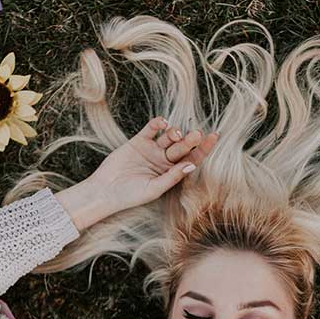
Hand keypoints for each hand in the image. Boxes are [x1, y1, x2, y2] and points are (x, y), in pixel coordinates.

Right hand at [87, 116, 218, 213]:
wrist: (105, 191)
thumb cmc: (131, 195)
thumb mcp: (155, 188)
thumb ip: (173, 176)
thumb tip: (192, 164)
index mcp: (172, 172)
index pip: (192, 158)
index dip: (203, 149)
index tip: (213, 137)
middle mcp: (164, 160)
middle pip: (182, 147)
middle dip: (190, 141)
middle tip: (196, 135)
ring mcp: (152, 149)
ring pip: (168, 137)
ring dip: (174, 133)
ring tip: (175, 134)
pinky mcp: (138, 141)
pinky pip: (151, 129)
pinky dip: (157, 124)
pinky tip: (162, 123)